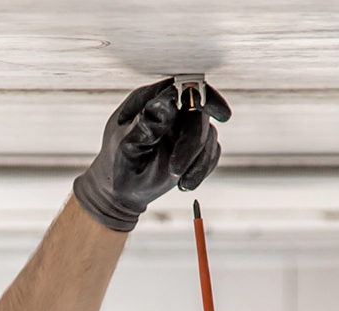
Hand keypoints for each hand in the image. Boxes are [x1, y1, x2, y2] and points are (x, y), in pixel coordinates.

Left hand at [73, 79, 230, 231]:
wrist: (121, 193)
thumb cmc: (117, 168)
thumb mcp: (127, 148)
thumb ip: (148, 125)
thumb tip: (167, 101)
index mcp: (148, 101)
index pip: (181, 88)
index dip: (203, 97)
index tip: (220, 113)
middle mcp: (169, 111)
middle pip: (197, 115)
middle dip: (191, 145)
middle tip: (177, 169)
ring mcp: (182, 128)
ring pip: (208, 135)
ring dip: (198, 162)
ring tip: (180, 182)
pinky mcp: (193, 147)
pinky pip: (211, 153)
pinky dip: (202, 169)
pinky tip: (185, 183)